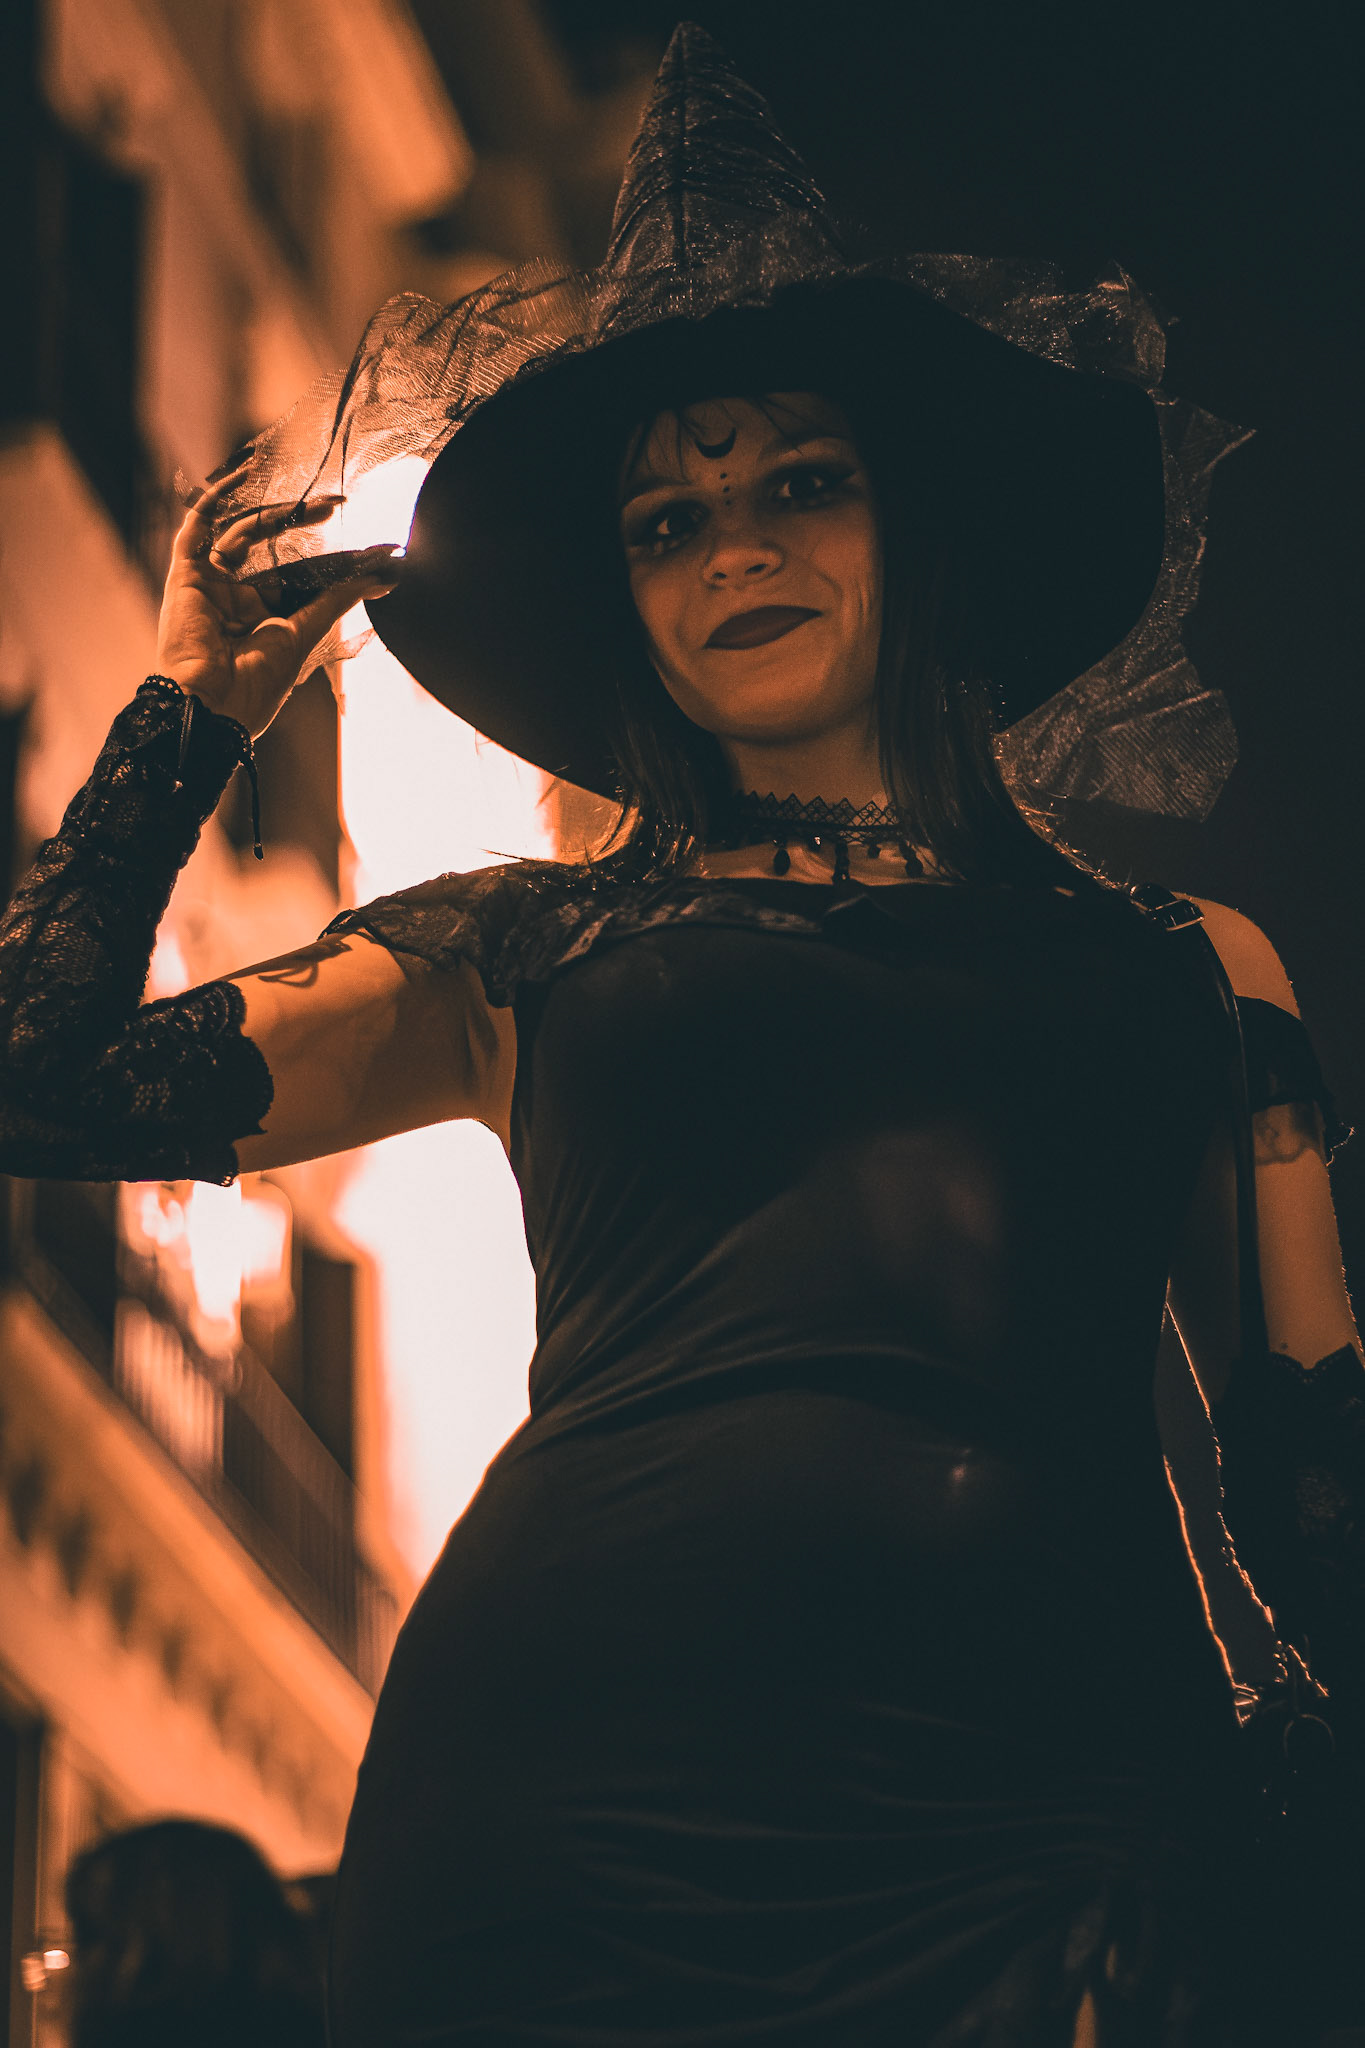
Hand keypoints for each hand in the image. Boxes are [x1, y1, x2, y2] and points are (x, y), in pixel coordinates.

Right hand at [155, 462, 401, 738]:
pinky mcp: (185, 574)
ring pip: (238, 530)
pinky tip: (242, 476)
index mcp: (260, 614)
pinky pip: (195, 525)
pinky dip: (215, 498)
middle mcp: (233, 595)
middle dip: (300, 523)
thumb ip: (336, 601)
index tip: (354, 538)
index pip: (291, 570)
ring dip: (273, 510)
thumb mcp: (304, 634)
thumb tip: (380, 579)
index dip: (318, 551)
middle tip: (335, 506)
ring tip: (313, 501)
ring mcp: (209, 583)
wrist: (213, 704)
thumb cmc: (254, 684)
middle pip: (266, 545)